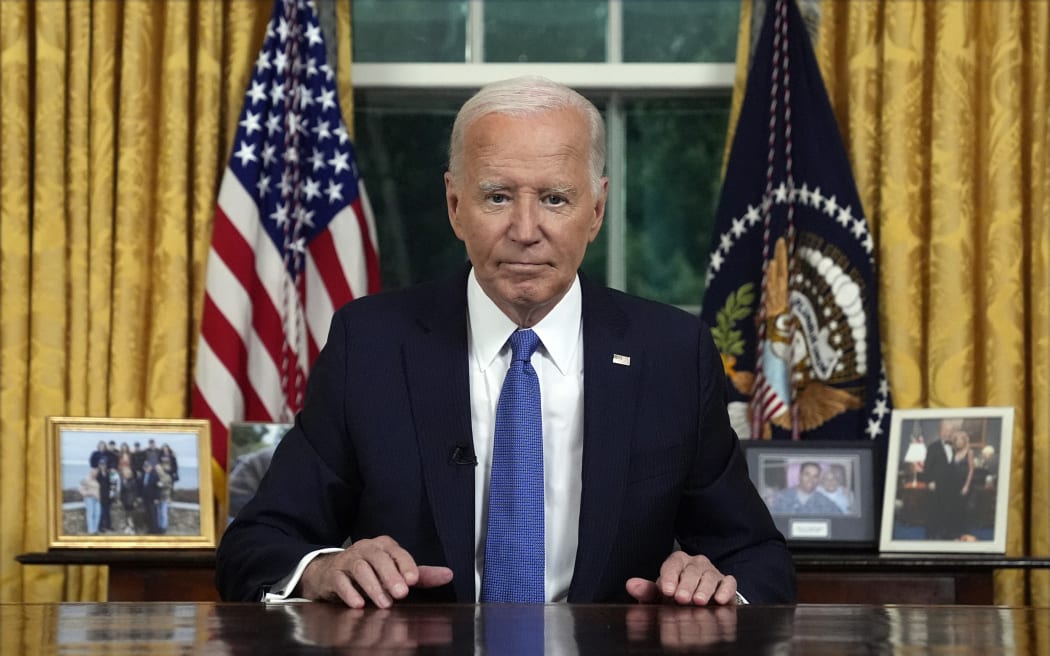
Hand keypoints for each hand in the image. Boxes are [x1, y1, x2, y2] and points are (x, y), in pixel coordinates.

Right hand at [300, 535, 452, 607]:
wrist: (331, 572)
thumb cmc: (370, 571)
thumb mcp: (395, 571)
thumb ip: (421, 575)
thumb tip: (448, 575)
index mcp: (384, 546)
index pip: (397, 552)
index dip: (406, 565)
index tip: (413, 580)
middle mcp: (366, 549)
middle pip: (379, 558)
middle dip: (390, 576)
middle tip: (401, 594)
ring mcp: (348, 560)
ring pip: (360, 568)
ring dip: (373, 587)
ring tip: (383, 603)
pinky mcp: (333, 574)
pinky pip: (340, 580)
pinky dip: (349, 592)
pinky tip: (358, 603)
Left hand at [625, 552, 738, 605]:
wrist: (696, 605)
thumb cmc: (675, 597)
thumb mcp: (660, 595)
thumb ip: (646, 591)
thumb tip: (631, 585)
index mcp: (677, 563)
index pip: (673, 564)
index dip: (670, 577)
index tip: (666, 591)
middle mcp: (696, 564)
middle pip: (692, 570)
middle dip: (687, 585)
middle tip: (682, 599)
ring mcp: (712, 572)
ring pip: (710, 576)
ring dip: (704, 589)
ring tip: (698, 602)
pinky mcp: (727, 584)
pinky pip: (729, 583)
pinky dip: (725, 590)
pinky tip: (719, 600)